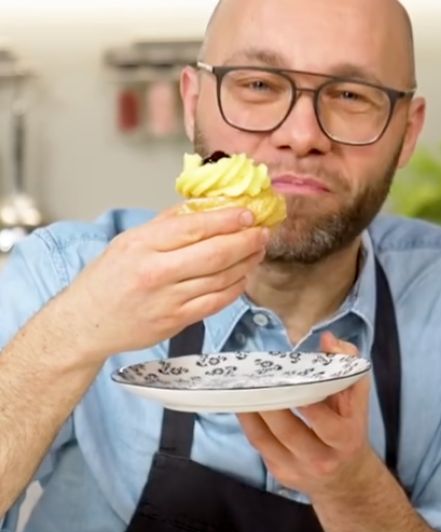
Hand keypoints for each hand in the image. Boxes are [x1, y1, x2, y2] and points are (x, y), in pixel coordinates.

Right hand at [57, 206, 267, 365]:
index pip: (194, 227)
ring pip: (221, 278)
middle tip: (262, 232)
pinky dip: (235, 287)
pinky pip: (217, 302)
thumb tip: (204, 206)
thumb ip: (166, 224)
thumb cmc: (107, 279)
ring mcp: (168, 299)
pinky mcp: (177, 321)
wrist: (86, 323)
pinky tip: (244, 276)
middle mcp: (155, 271)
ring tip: (258, 251)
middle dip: (246, 241)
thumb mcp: (128, 242)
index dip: (227, 220)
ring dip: (246, 263)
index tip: (248, 213)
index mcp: (141, 245)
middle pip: (215, 253)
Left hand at [237, 332, 380, 498]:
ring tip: (240, 389)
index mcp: (345, 438)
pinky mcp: (280, 474)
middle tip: (253, 379)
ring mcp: (298, 468)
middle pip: (289, 431)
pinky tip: (242, 405)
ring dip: (250, 413)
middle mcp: (322, 458)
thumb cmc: (350, 429)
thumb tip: (328, 339)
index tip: (288, 380)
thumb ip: (348, 366)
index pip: (324, 422)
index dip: (305, 404)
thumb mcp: (357, 401)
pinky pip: (259, 446)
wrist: (347, 479)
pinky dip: (248, 424)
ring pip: (266, 440)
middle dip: (269, 405)